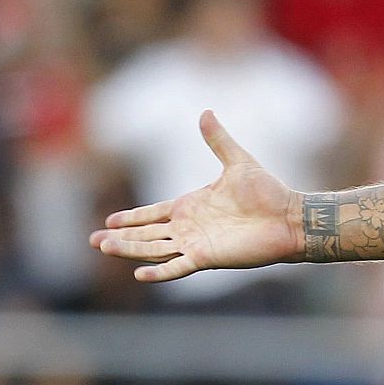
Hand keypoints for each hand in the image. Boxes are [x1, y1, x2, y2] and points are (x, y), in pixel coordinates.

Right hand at [90, 110, 303, 282]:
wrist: (289, 216)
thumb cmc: (267, 191)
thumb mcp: (237, 160)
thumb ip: (218, 140)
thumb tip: (206, 111)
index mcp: (192, 206)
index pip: (154, 214)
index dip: (132, 218)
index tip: (109, 221)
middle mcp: (190, 227)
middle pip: (147, 234)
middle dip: (121, 237)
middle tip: (93, 240)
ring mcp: (196, 243)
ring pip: (154, 249)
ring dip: (130, 249)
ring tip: (105, 248)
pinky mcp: (207, 257)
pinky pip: (178, 266)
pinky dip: (160, 271)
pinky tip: (140, 273)